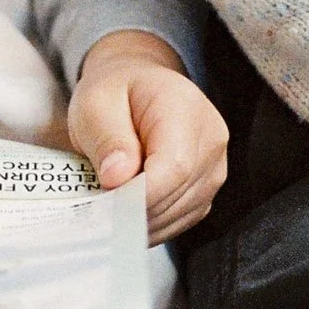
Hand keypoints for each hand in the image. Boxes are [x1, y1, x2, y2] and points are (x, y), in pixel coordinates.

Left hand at [68, 30, 228, 245]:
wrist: (136, 85)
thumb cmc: (115, 92)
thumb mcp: (94, 104)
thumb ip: (106, 139)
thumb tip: (117, 179)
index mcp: (185, 107)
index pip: (174, 166)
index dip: (140, 195)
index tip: (105, 204)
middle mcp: (210, 137)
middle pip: (177, 194)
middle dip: (133, 209)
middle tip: (97, 209)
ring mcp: (214, 165)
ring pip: (179, 213)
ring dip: (140, 219)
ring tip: (110, 205)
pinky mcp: (207, 188)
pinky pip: (181, 219)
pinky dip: (152, 222)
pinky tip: (128, 209)